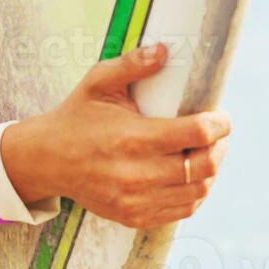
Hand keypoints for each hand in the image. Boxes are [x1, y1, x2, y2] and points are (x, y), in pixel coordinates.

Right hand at [1, 43, 231, 229]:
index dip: (218, 124)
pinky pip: (182, 210)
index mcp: (132, 138)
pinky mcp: (135, 217)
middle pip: (203, 166)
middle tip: (218, 134)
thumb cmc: (77, 116)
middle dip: (220, 147)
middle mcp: (136, 174)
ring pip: (198, 192)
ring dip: (210, 171)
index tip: (221, 117)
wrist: (48, 160)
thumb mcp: (98, 82)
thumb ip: (132, 64)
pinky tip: (190, 175)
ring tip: (207, 153)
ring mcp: (136, 201)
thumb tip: (164, 50)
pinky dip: (195, 193)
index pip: (196, 134)